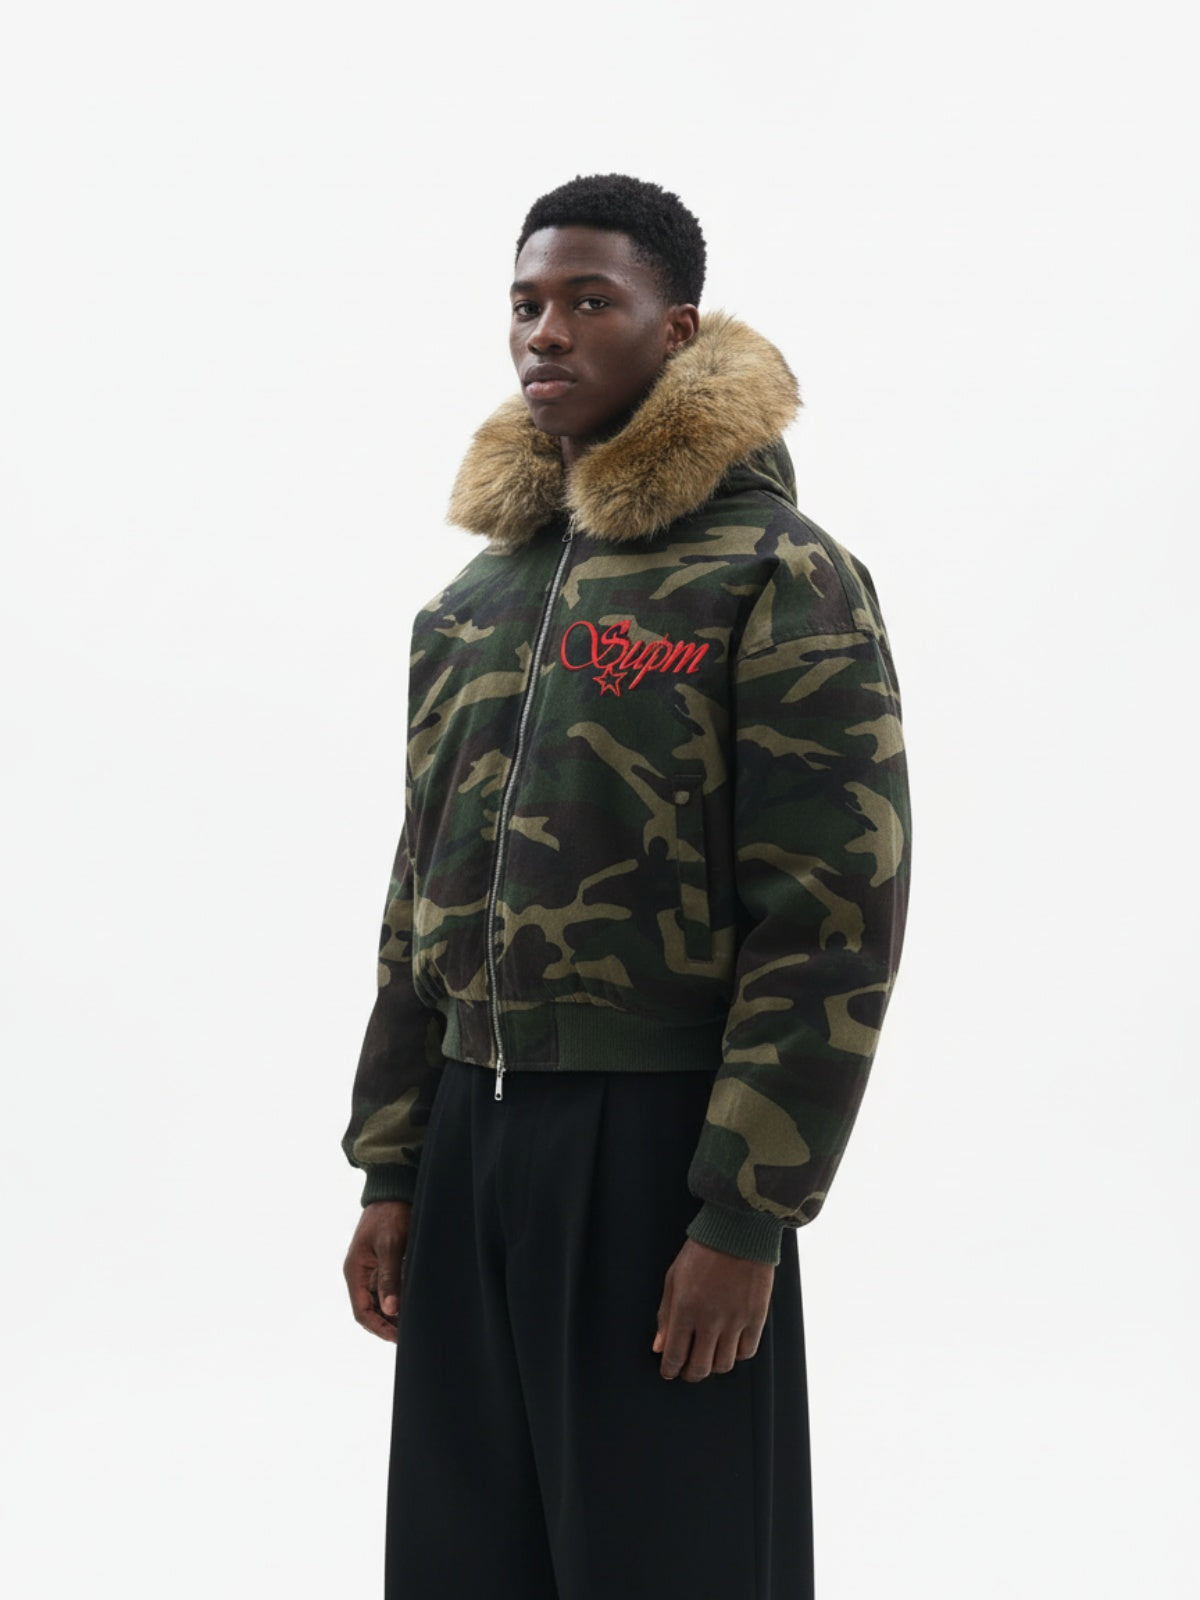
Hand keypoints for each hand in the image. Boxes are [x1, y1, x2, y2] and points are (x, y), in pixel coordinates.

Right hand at [344, 1200, 411, 1341]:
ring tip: (414, 1324)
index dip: (379, 1328)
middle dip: (387, 1324)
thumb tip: (390, 1309)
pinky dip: (399, 1298)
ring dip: (394, 1313)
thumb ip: (389, 1276)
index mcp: (355, 1271)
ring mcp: (371, 1268)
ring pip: (380, 1300)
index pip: (362, 1312)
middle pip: (370, 1309)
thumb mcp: (390, 1245)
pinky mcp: (384, 1262)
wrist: (393, 1189)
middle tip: (410, 1335)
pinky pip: (388, 1287)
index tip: (398, 1338)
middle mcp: (360, 1273)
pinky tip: (414, 1304)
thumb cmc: (390, 1214)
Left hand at [652, 1237, 774, 1380]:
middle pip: (700, 1368)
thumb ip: (665, 1315)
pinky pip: (746, 1352)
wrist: (738, 1231)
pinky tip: (730, 1344)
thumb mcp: (674, 1279)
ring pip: (723, 1365)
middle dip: (690, 1374)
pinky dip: (737, 1354)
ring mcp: (735, 1321)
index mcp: (685, 1310)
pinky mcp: (756, 1317)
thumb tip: (659, 1347)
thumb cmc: (702, 1251)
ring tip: (709, 1355)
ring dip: (713, 1365)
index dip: (670, 1369)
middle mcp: (710, 1320)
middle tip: (688, 1370)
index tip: (669, 1371)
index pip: (674, 1356)